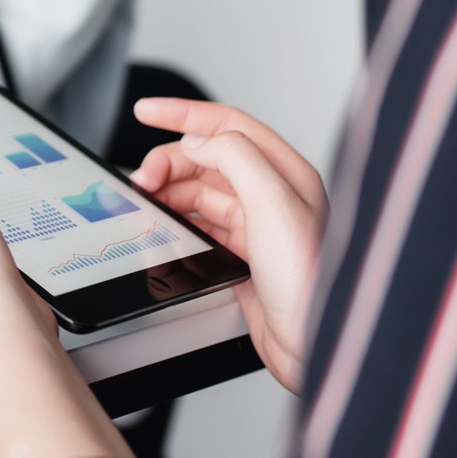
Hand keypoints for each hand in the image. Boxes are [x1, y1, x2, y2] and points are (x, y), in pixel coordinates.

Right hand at [130, 98, 325, 392]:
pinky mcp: (241, 257)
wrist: (314, 345)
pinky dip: (174, 221)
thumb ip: (234, 157)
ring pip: (198, 192)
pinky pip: (198, 225)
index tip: (146, 112)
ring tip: (146, 202)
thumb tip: (196, 141)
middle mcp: (271, 195)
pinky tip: (163, 226)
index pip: (228, 125)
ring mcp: (255, 226)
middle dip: (168, 162)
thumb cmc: (310, 280)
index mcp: (284, 172)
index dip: (183, 114)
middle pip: (206, 159)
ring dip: (167, 191)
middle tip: (142, 180)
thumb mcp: (273, 201)